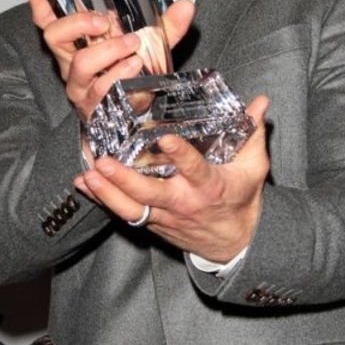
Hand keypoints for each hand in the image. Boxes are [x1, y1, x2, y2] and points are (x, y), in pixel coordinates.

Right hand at [28, 0, 194, 121]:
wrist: (138, 115)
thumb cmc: (133, 74)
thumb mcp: (151, 45)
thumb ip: (166, 26)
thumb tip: (187, 5)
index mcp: (76, 42)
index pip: (47, 17)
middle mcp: (70, 61)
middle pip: (54, 35)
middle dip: (78, 22)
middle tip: (104, 21)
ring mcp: (80, 84)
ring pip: (80, 63)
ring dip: (108, 50)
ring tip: (133, 46)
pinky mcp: (92, 105)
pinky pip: (100, 88)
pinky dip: (119, 74)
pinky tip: (135, 67)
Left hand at [74, 95, 269, 262]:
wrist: (235, 243)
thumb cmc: (242, 199)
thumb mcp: (254, 167)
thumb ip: (253, 132)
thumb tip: (261, 101)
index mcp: (209, 186)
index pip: (194, 168)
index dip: (180, 154)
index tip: (166, 138)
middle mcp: (183, 202)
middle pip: (150, 193)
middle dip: (124, 179)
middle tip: (104, 162)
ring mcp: (165, 215)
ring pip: (131, 208)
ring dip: (106, 192)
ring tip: (87, 174)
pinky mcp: (153, 222)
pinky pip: (124, 214)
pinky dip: (102, 200)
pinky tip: (83, 184)